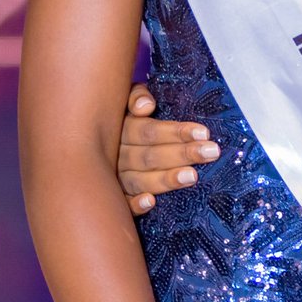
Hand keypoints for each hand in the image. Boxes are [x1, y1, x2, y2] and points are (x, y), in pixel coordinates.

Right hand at [117, 85, 219, 213]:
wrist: (90, 141)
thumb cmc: (122, 118)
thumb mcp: (124, 99)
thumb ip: (136, 96)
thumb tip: (146, 106)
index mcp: (122, 130)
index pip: (150, 132)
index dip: (176, 132)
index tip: (204, 133)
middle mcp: (116, 155)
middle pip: (150, 156)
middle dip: (182, 154)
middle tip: (211, 152)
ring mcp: (114, 179)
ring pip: (139, 181)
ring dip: (165, 179)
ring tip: (192, 176)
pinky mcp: (114, 199)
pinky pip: (122, 204)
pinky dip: (134, 205)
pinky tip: (150, 202)